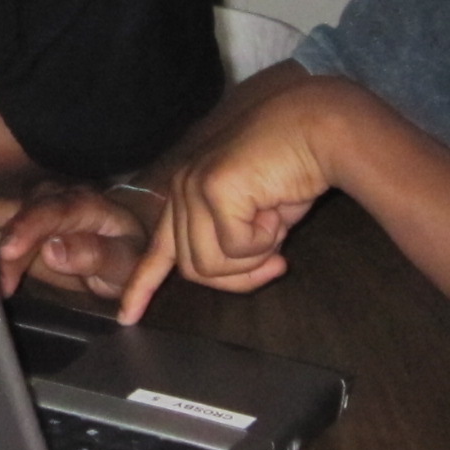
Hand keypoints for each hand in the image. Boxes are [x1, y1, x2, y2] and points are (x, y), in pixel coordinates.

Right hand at [0, 182, 157, 300]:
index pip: (51, 210)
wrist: (120, 250)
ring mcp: (29, 209)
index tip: (8, 251)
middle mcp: (51, 200)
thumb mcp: (124, 262)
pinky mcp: (14, 223)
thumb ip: (94, 255)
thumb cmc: (125, 256)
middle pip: (14, 211)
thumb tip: (53, 249)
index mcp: (84, 204)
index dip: (26, 227)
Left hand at [116, 79, 363, 319]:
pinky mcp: (212, 187)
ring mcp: (193, 186)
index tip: (127, 318)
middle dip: (240, 276)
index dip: (143, 286)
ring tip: (275, 223)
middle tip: (276, 259)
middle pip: (195, 269)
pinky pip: (236, 248)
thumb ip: (237, 247)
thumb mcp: (260, 222)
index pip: (158, 250)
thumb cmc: (297, 173)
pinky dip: (265, 239)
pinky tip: (275, 206)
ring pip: (211, 265)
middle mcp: (183, 188)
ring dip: (254, 258)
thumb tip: (239, 276)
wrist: (322, 132)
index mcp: (187, 195)